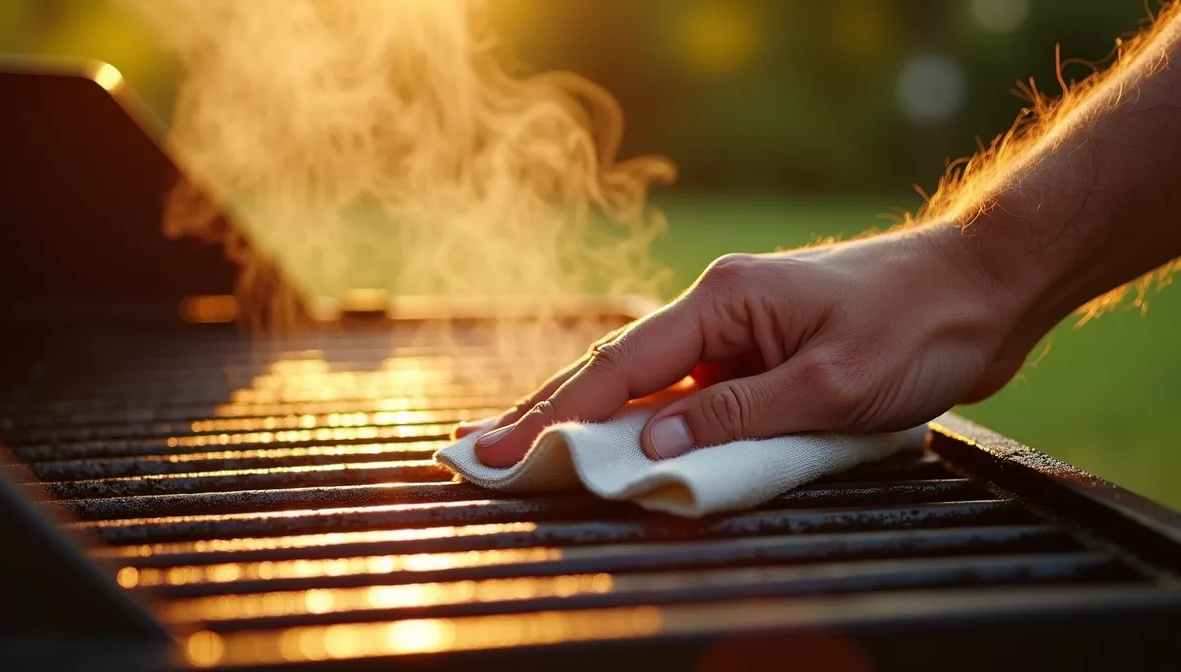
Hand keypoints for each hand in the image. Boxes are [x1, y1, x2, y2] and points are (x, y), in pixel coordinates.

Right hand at [459, 224, 1034, 466]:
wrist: (985, 288)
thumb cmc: (918, 324)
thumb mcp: (829, 384)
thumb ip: (737, 417)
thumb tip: (652, 444)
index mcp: (722, 300)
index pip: (620, 366)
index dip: (557, 414)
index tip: (505, 451)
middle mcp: (717, 308)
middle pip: (614, 368)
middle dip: (548, 412)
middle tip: (484, 452)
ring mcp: (737, 331)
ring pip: (647, 382)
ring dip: (591, 420)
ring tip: (529, 452)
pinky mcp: (760, 353)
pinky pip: (690, 393)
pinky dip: (648, 422)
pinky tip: (619, 445)